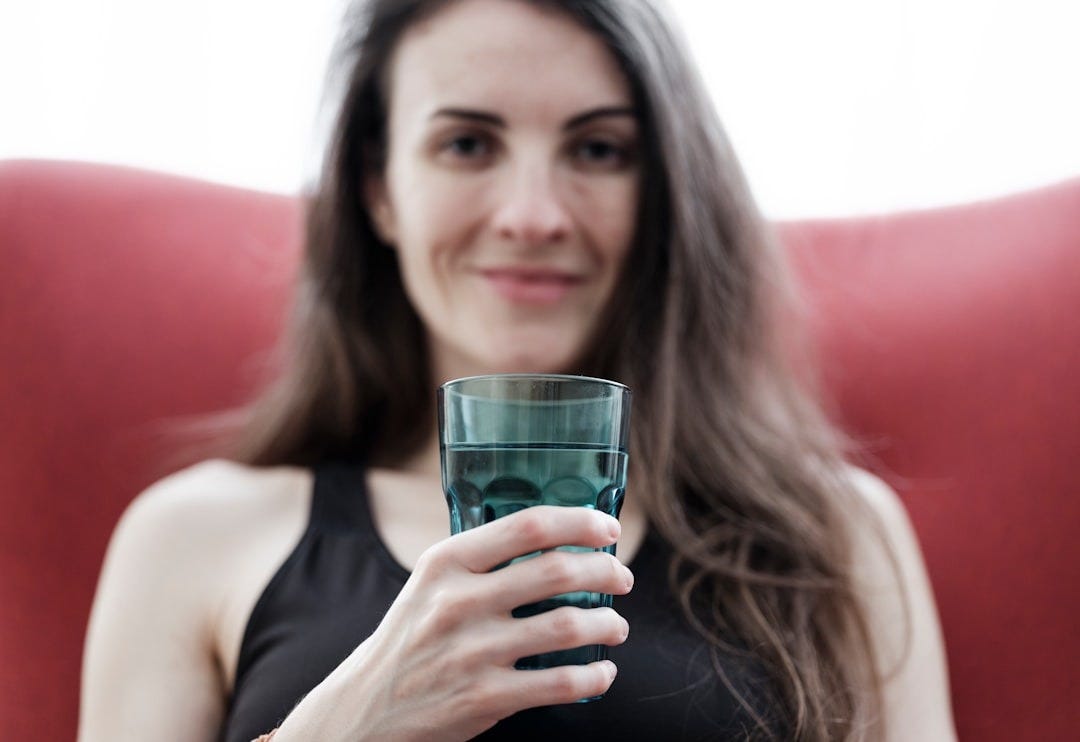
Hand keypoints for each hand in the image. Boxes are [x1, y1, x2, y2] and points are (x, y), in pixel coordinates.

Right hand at [274, 505, 632, 741]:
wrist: (366, 707)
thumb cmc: (412, 637)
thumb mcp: (431, 583)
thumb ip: (481, 560)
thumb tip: (557, 540)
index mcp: (446, 562)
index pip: (526, 526)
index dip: (579, 523)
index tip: (607, 529)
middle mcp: (458, 602)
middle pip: (557, 572)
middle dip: (605, 571)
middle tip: (620, 577)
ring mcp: (472, 652)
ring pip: (567, 626)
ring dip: (607, 623)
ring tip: (616, 625)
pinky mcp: (484, 698)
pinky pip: (559, 683)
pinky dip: (593, 676)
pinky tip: (602, 672)